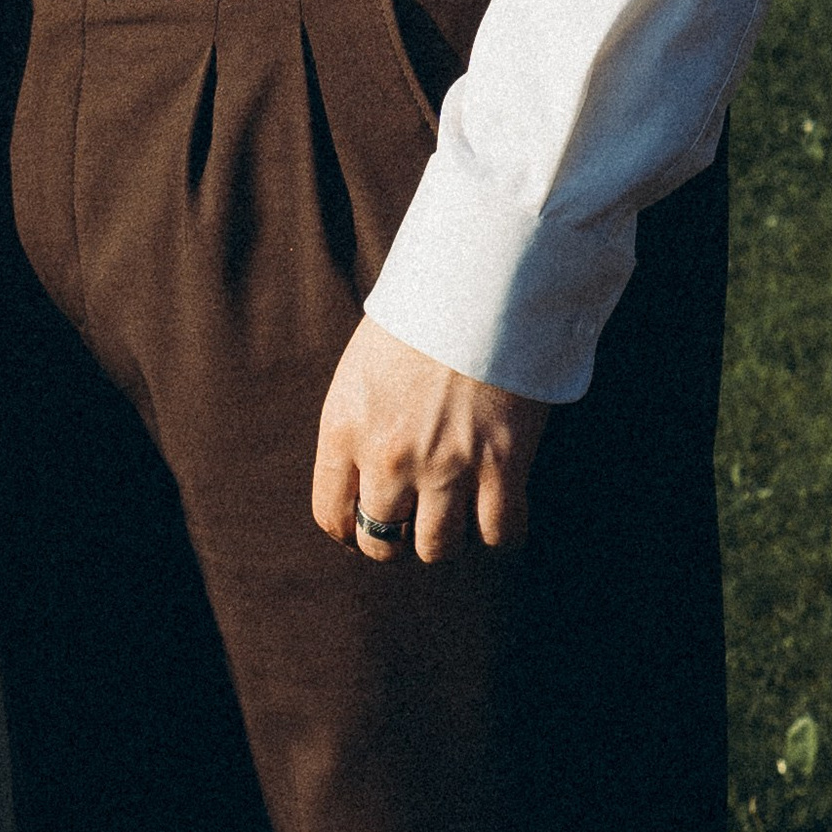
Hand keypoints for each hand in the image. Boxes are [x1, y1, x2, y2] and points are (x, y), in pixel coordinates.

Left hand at [311, 315, 547, 564]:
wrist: (476, 283)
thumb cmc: (419, 316)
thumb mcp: (362, 367)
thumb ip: (358, 422)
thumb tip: (364, 470)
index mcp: (344, 427)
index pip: (331, 514)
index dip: (349, 529)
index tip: (366, 525)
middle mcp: (387, 457)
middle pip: (381, 541)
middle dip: (396, 537)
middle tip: (413, 520)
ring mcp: (445, 466)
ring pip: (437, 547)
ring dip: (445, 537)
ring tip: (456, 512)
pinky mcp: (500, 466)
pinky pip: (498, 534)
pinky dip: (500, 532)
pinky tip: (499, 511)